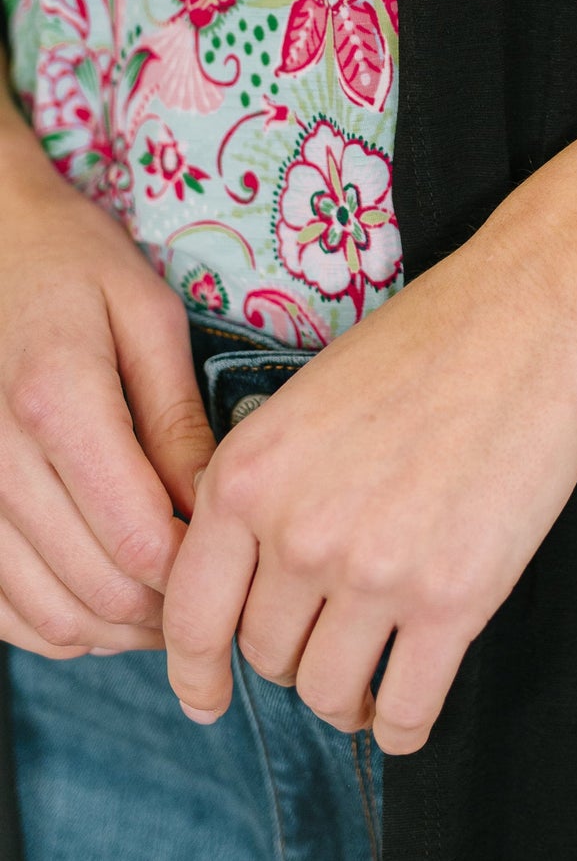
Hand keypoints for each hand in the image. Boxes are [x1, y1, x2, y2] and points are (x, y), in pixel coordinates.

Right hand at [0, 106, 216, 656]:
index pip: (138, 540)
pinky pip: (1, 609)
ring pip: (46, 615)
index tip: (236, 560)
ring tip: (168, 600)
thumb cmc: (71, 263)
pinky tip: (103, 598)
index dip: (196, 574)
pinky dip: (57, 624)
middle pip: (95, 591)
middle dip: (167, 611)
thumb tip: (216, 508)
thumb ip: (178, 418)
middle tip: (215, 591)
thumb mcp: (146, 315)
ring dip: (116, 630)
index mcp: (56, 402)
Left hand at [161, 225, 576, 751]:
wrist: (528, 316)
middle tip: (334, 635)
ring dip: (349, 695)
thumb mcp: (306, 402)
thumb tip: (247, 572)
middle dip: (296, 656)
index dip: (196, 672)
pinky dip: (403, 722)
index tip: (208, 696)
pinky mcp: (452, 599)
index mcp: (248, 477)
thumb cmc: (426, 343)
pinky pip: (407, 710)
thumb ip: (264, 487)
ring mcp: (374, 572)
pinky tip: (410, 702)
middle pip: (267, 656)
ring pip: (330, 692)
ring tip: (374, 675)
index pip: (190, 615)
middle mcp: (297, 534)